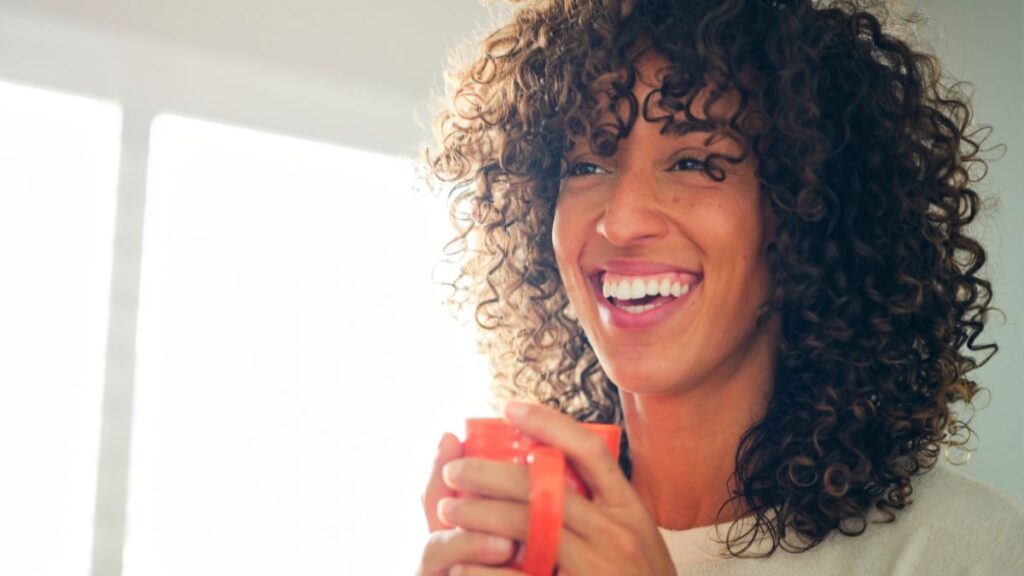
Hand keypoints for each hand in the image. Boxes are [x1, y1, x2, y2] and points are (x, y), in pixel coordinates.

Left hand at [436, 401, 676, 575]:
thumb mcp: (637, 538)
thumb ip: (603, 509)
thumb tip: (555, 470)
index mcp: (629, 509)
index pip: (589, 450)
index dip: (549, 423)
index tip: (510, 408)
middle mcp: (617, 532)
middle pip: (544, 487)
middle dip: (488, 473)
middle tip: (454, 470)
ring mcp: (599, 566)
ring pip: (526, 526)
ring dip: (478, 514)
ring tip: (447, 509)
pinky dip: (486, 571)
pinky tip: (462, 563)